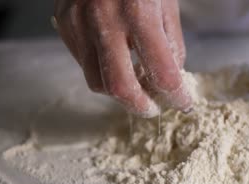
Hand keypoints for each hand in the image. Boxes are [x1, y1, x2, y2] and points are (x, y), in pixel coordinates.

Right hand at [54, 0, 190, 116]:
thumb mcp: (167, 5)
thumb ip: (171, 45)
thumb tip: (171, 80)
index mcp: (139, 14)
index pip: (162, 73)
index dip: (177, 96)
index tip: (183, 103)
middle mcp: (105, 21)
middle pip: (120, 88)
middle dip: (141, 106)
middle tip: (153, 108)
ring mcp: (79, 24)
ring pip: (96, 82)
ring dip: (120, 91)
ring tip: (136, 83)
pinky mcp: (65, 25)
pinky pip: (84, 63)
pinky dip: (103, 70)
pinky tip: (116, 60)